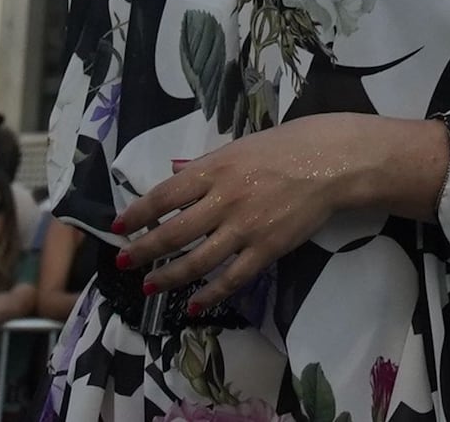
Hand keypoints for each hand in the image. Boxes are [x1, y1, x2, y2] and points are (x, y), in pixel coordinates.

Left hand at [112, 122, 405, 308]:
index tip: (118, 225)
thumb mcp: (239, 146)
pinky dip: (210, 294)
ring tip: (151, 284)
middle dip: (144, 248)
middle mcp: (223, 200)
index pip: (164, 195)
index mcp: (214, 169)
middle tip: (124, 260)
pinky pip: (232, 278)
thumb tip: (174, 172)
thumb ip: (205, 164)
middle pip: (173, 231)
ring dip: (170, 275)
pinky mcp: (266, 249)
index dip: (138, 212)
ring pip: (197, 260)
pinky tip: (194, 304)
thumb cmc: (285, 147)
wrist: (331, 162)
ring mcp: (245, 228)